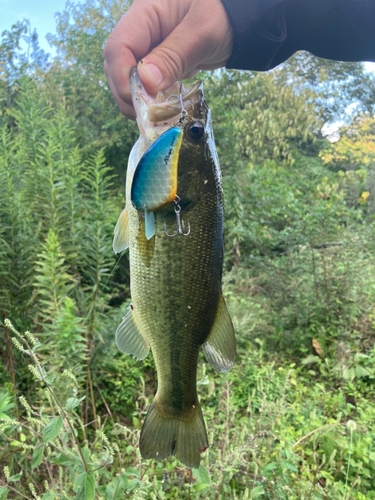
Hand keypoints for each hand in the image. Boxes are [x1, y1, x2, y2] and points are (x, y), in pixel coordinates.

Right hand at [103, 0, 232, 118]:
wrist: (243, 22)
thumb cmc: (225, 15)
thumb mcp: (201, 34)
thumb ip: (173, 57)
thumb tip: (146, 83)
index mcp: (146, 13)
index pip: (118, 47)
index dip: (122, 77)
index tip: (138, 101)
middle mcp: (142, 29)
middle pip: (117, 65)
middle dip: (127, 93)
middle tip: (147, 116)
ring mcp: (149, 46)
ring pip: (128, 77)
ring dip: (137, 99)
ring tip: (155, 116)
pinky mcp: (160, 61)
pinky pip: (146, 82)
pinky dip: (150, 98)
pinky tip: (162, 109)